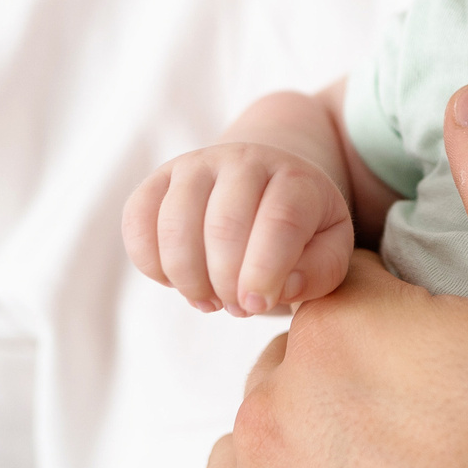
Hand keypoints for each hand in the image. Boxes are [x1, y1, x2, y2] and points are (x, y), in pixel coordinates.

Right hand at [123, 141, 352, 316]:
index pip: (280, 220)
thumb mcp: (330, 249)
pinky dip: (151, 264)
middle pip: (224, 226)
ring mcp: (197, 165)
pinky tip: (177, 280)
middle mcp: (245, 160)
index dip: (265, 270)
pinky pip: (137, 221)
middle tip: (238, 307)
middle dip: (226, 282)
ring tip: (211, 300)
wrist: (265, 183)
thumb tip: (281, 287)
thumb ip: (319, 271)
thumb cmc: (302, 228)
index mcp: (296, 177)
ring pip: (176, 224)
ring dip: (189, 278)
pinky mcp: (159, 179)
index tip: (258, 304)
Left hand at [201, 83, 467, 467]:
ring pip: (281, 416)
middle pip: (317, 340)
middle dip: (374, 358)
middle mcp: (275, 407)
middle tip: (461, 408)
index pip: (348, 265)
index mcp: (346, 328)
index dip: (409, 295)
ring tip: (424, 459)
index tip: (461, 343)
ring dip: (331, 423)